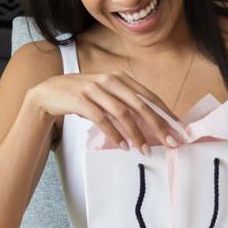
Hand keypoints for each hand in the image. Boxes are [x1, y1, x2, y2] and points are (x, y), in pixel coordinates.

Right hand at [27, 72, 186, 154]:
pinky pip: (102, 120)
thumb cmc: (82, 96)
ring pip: (123, 113)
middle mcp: (110, 80)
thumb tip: (152, 122)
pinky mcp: (81, 101)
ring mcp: (94, 89)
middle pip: (140, 105)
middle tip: (169, 143)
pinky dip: (114, 134)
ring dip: (136, 134)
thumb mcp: (106, 94)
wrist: (48, 93)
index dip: (165, 113)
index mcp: (120, 77)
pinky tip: (123, 146)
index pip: (149, 96)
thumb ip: (125, 102)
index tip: (178, 130)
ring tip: (144, 150)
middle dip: (157, 125)